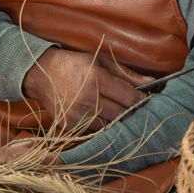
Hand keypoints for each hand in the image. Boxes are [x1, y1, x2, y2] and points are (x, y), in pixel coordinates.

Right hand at [22, 47, 153, 130]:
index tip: (145, 99)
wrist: (41, 74)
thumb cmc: (74, 64)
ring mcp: (77, 115)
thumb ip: (127, 74)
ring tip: (115, 110)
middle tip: (133, 107)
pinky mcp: (70, 126)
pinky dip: (100, 124)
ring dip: (115, 119)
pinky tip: (99, 115)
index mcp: (97, 79)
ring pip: (110, 125)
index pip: (130, 98)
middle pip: (122, 115)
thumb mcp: (100, 61)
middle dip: (131, 112)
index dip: (141, 100)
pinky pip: (94, 131)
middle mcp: (87, 99)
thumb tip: (152, 82)